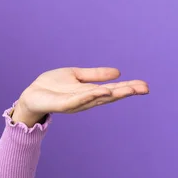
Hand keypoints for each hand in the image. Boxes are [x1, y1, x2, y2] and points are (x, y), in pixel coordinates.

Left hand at [14, 67, 148, 120]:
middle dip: (126, 92)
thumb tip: (118, 72)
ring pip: (97, 98)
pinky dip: (91, 96)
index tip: (145, 85)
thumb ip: (95, 74)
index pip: (113, 89)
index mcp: (90, 92)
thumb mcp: (76, 75)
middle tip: (144, 88)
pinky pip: (79, 100)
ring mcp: (76, 103)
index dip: (128, 87)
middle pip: (110, 95)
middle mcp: (86, 99)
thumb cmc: (53, 86)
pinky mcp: (64, 104)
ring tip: (128, 89)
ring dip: (113, 94)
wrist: (32, 94)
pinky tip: (102, 91)